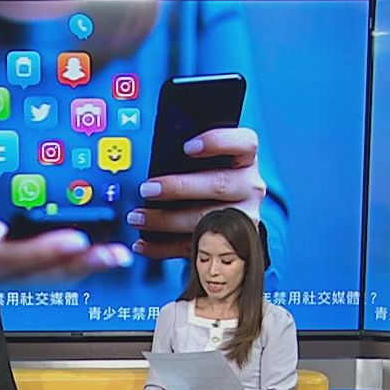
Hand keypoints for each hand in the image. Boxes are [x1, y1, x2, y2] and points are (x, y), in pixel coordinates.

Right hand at [0, 205, 130, 280]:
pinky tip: (96, 261)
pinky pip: (49, 275)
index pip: (9, 259)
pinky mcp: (16, 275)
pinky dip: (75, 268)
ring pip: (49, 278)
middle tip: (112, 254)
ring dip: (85, 268)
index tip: (75, 242)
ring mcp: (6, 281)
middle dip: (79, 265)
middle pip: (39, 275)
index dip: (43, 252)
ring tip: (115, 257)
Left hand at [129, 127, 266, 258]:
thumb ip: (189, 156)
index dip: (217, 142)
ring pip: (205, 219)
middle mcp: (249, 187)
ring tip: (139, 217)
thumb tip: (152, 154)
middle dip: (179, 187)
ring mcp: (243, 217)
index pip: (244, 143)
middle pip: (218, 185)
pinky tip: (144, 243)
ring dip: (166, 220)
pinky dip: (164, 247)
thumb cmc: (210, 179)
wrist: (229, 219)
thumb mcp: (208, 162)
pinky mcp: (228, 244)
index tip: (188, 147)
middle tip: (148, 189)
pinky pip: (194, 246)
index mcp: (246, 159)